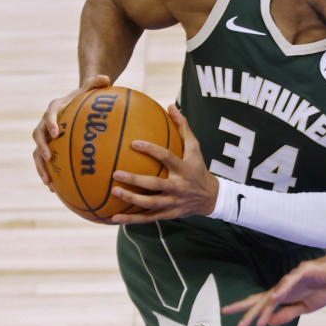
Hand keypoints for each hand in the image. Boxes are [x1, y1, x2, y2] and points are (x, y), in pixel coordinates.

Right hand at [32, 74, 111, 189]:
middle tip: (48, 158)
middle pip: (38, 136)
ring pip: (38, 153)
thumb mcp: (90, 89)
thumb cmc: (85, 97)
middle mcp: (46, 124)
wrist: (76, 104)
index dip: (51, 123)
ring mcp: (46, 138)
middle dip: (42, 148)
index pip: (50, 114)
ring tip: (48, 181)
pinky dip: (50, 174)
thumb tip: (106, 77)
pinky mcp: (49, 149)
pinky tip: (55, 189)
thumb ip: (96, 83)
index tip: (56, 132)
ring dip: (42, 167)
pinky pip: (46, 163)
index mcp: (56, 109)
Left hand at [110, 105, 219, 223]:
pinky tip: (113, 218)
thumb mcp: (195, 149)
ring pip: (150, 203)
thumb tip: (170, 106)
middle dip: (135, 180)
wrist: (211, 198)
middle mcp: (178, 186)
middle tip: (115, 173)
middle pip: (155, 184)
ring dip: (131, 199)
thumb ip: (182, 128)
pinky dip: (131, 220)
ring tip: (113, 191)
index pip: (167, 158)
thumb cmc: (198, 168)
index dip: (151, 151)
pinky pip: (147, 218)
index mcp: (184, 169)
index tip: (133, 143)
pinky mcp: (168, 214)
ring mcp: (173, 202)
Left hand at [222, 254, 325, 325]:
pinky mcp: (304, 271)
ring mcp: (293, 277)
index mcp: (286, 295)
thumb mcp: (307, 307)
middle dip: (250, 313)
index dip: (250, 313)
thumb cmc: (325, 286)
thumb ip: (289, 313)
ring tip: (258, 322)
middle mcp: (285, 286)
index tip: (238, 325)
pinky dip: (283, 288)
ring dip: (266, 308)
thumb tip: (269, 322)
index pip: (264, 305)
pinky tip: (276, 297)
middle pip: (264, 300)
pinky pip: (291, 281)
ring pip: (275, 293)